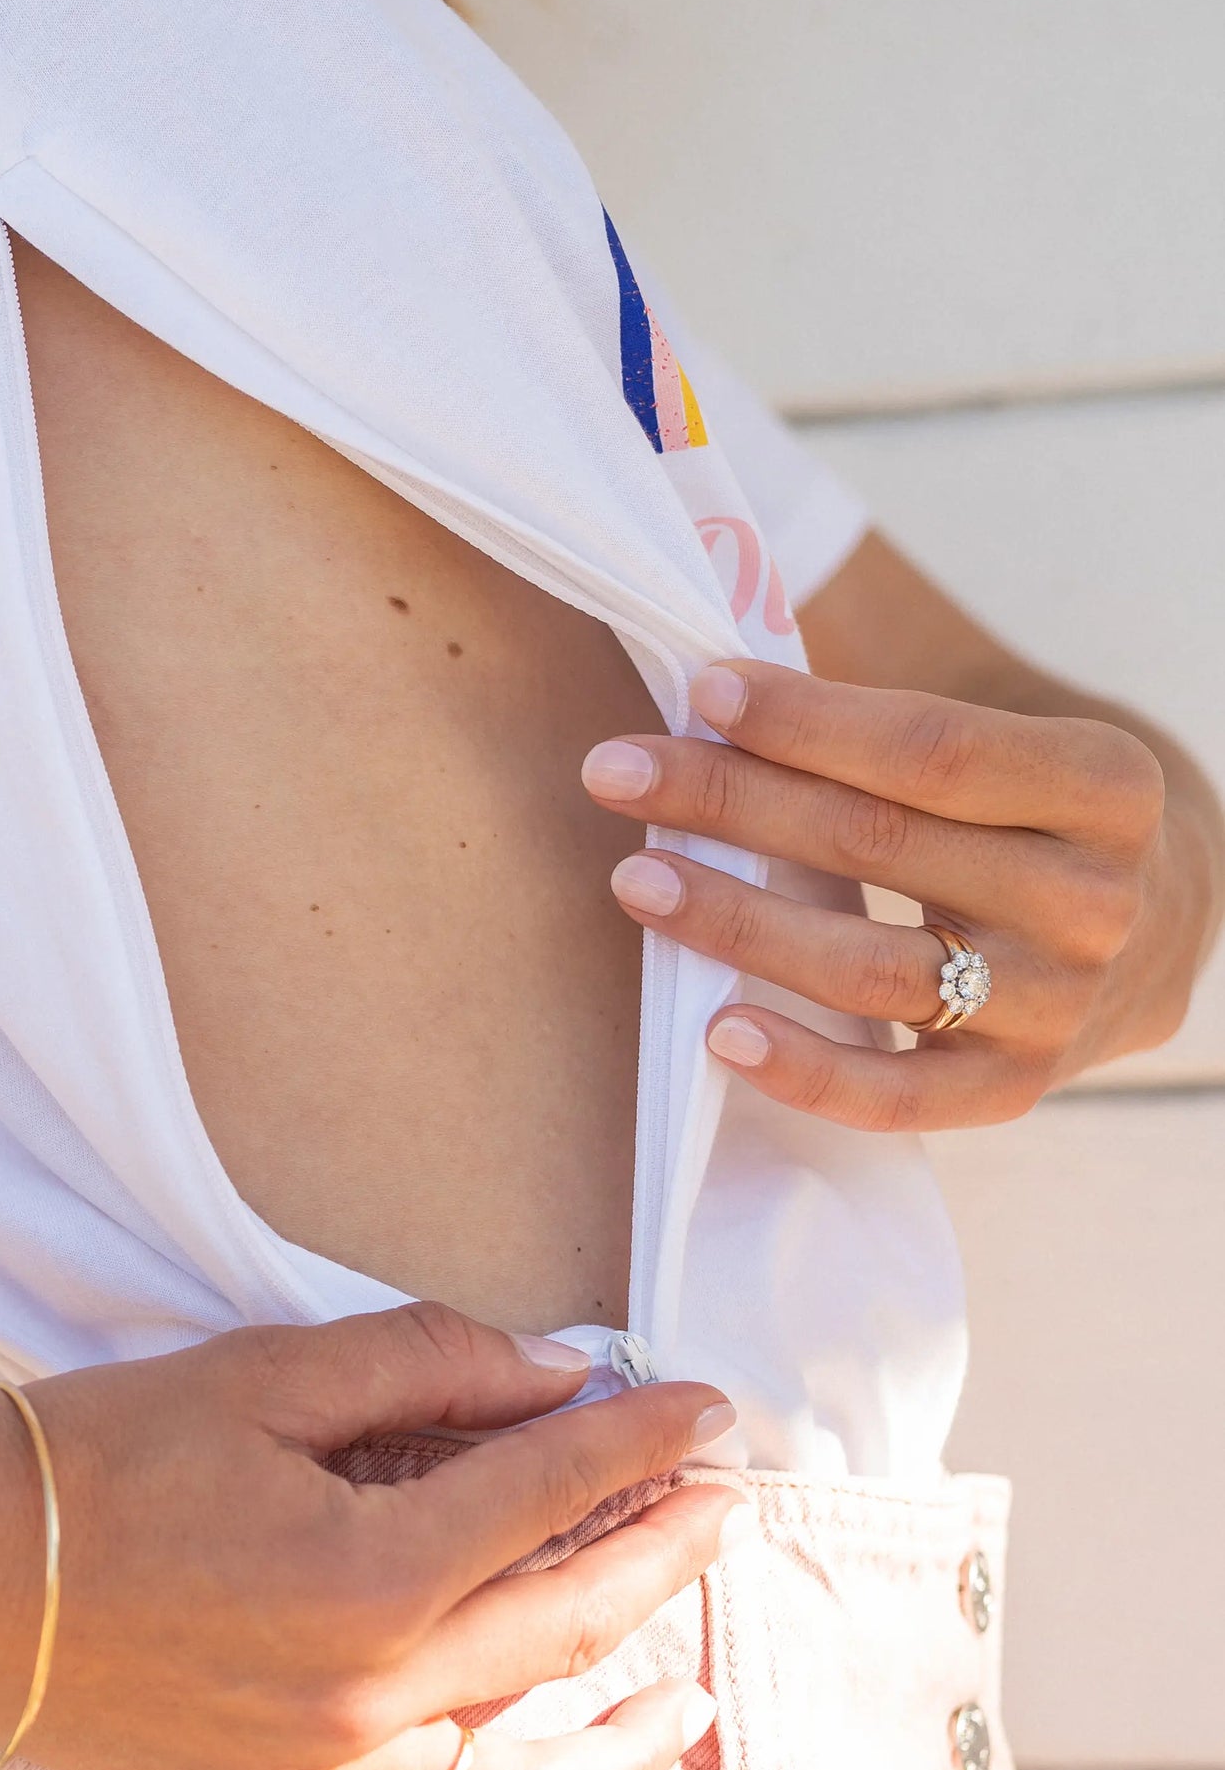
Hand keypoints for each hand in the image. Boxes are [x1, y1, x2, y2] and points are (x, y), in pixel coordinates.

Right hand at [0, 1306, 742, 1769]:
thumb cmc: (95, 1451)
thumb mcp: (263, 1373)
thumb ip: (424, 1364)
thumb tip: (558, 1371)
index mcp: (370, 1568)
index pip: (553, 1495)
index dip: (644, 1445)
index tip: (708, 1412)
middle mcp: (366, 1692)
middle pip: (563, 1625)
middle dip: (661, 1555)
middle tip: (724, 1505)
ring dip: (621, 1744)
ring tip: (691, 1706)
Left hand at [582, 657, 1167, 1127]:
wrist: (1154, 928)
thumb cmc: (1027, 809)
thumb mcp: (1007, 730)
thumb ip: (884, 703)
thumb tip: (717, 672)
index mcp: (1102, 785)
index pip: (932, 748)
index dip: (807, 721)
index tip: (698, 691)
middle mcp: (1093, 900)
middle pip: (881, 845)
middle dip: (731, 801)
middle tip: (615, 772)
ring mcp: (1056, 1006)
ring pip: (873, 969)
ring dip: (738, 923)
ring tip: (635, 882)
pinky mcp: (1013, 1089)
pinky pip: (894, 1097)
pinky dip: (803, 1067)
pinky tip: (716, 1030)